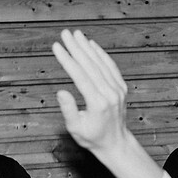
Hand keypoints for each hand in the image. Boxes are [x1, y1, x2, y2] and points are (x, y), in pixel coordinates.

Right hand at [51, 29, 133, 164]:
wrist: (115, 143)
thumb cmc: (92, 138)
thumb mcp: (76, 128)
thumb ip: (69, 110)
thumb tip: (61, 91)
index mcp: (98, 103)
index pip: (80, 76)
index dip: (67, 59)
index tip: (56, 46)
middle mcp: (110, 94)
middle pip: (91, 65)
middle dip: (76, 48)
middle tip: (64, 33)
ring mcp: (118, 90)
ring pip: (101, 63)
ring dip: (88, 47)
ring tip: (75, 34)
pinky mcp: (121, 88)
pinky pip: (111, 67)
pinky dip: (101, 54)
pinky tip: (92, 44)